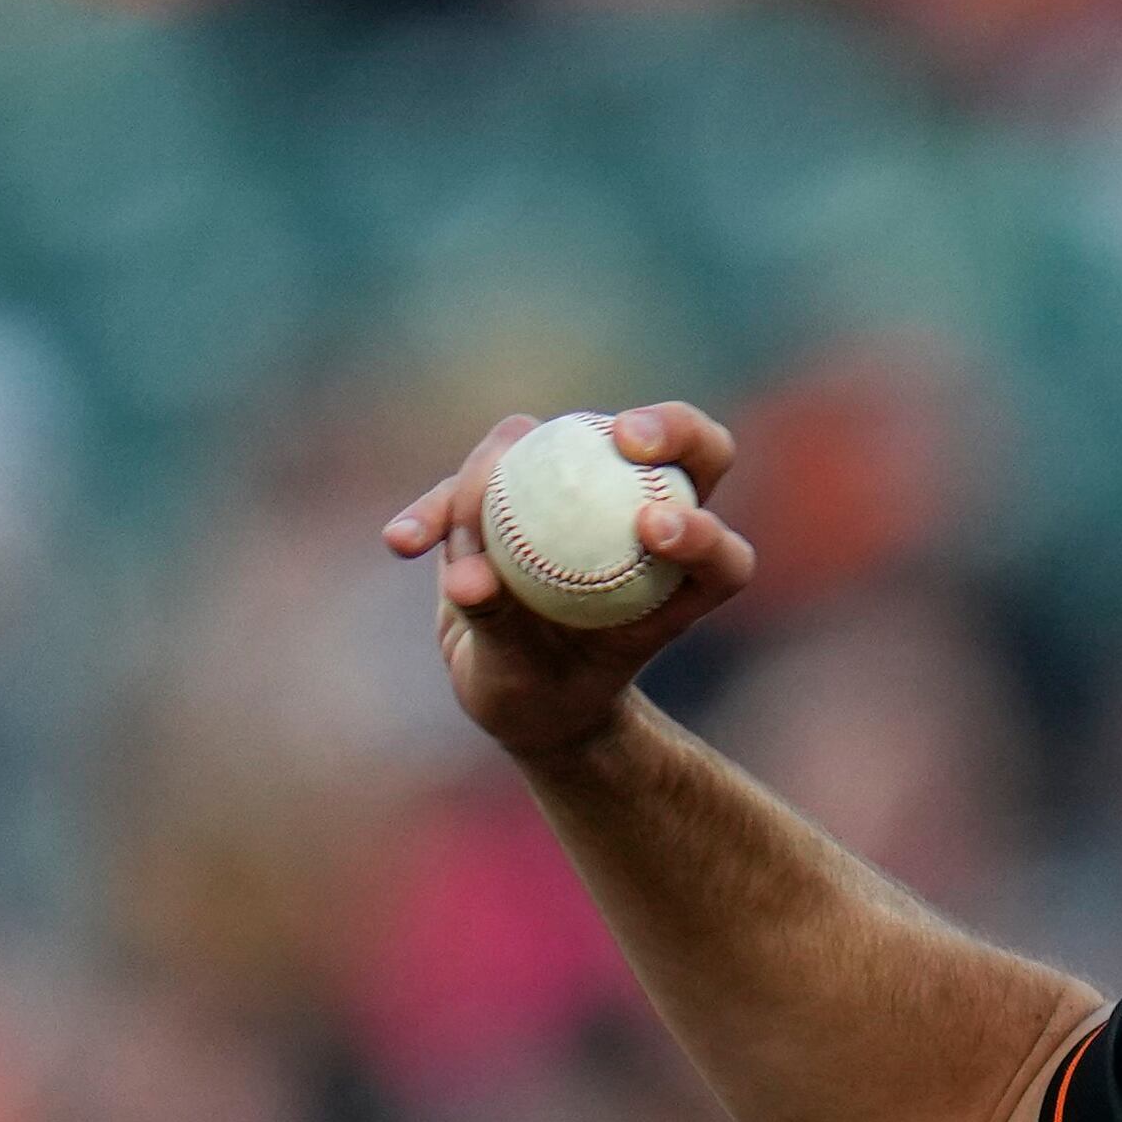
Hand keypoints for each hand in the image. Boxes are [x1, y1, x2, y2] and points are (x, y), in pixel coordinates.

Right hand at [383, 403, 758, 758]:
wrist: (513, 685)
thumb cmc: (544, 693)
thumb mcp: (521, 681)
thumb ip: (502, 629)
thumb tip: (470, 580)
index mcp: (675, 583)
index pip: (719, 552)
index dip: (701, 535)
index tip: (654, 532)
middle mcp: (642, 518)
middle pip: (683, 451)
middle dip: (668, 428)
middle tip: (624, 439)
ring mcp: (585, 493)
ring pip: (563, 442)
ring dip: (500, 474)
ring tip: (459, 544)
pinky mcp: (520, 487)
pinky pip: (480, 477)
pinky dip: (440, 508)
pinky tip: (402, 543)